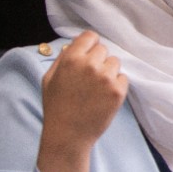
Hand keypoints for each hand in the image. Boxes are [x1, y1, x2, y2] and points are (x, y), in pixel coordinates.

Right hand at [36, 31, 129, 171]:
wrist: (68, 135)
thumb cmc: (56, 106)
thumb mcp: (49, 78)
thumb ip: (63, 58)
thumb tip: (76, 44)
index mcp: (71, 59)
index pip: (90, 36)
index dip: (89, 45)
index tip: (88, 53)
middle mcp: (90, 65)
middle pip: (103, 49)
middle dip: (97, 60)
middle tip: (89, 77)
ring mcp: (106, 78)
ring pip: (115, 62)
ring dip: (108, 71)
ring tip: (95, 88)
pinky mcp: (118, 91)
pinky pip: (123, 78)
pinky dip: (116, 85)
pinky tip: (103, 96)